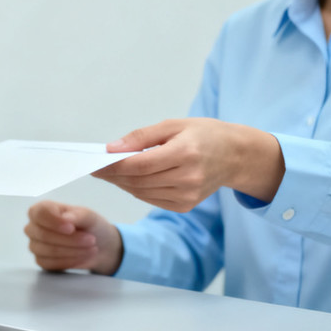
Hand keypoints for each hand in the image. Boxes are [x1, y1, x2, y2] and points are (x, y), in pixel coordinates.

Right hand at [24, 201, 122, 274]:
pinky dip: (71, 261)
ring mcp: (35, 245)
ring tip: (92, 248)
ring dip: (74, 251)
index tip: (71, 228)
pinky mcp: (41, 261)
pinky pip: (51, 264)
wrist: (96, 244)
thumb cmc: (89, 225)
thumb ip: (78, 215)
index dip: (54, 222)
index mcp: (41, 209)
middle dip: (70, 239)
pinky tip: (83, 257)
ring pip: (49, 251)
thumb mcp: (89, 216)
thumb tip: (66, 219)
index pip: (39, 213)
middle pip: (44, 235)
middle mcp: (34, 227)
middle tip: (91, 240)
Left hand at [92, 118, 284, 211]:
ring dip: (122, 183)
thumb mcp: (173, 125)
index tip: (95, 162)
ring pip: (142, 193)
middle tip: (97, 168)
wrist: (235, 155)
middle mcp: (188, 178)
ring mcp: (188, 195)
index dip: (114, 165)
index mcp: (185, 153)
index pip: (140, 164)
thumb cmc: (203, 134)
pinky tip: (130, 180)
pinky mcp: (186, 205)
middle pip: (138, 180)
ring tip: (110, 173)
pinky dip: (137, 190)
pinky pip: (151, 199)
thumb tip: (112, 149)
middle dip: (114, 175)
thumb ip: (140, 137)